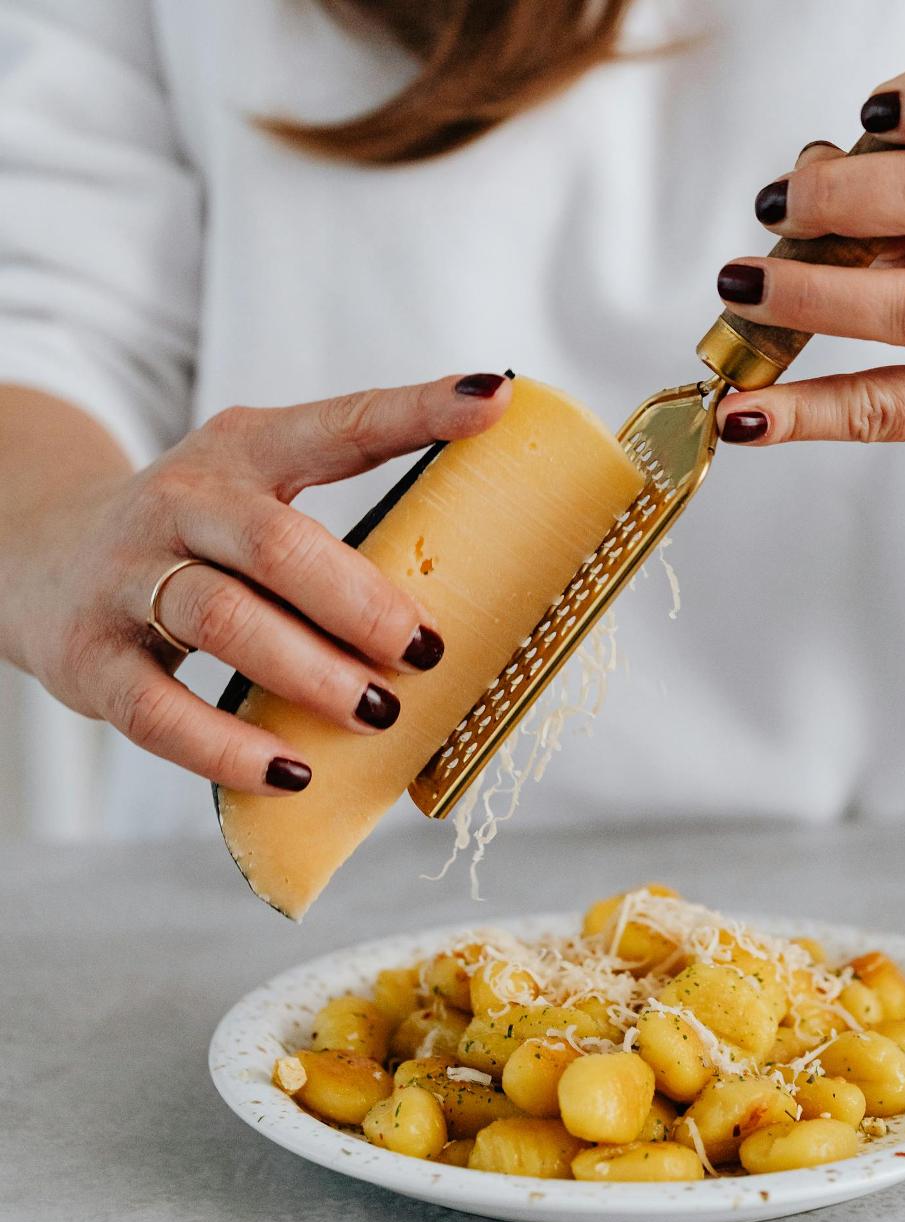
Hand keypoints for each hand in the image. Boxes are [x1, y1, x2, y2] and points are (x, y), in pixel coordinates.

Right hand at [6, 375, 508, 791]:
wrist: (39, 557)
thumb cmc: (194, 537)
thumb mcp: (253, 497)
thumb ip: (337, 530)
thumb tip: (465, 593)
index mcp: (243, 452)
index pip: (339, 426)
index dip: (417, 410)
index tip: (492, 399)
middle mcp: (182, 502)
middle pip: (277, 545)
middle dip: (360, 602)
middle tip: (424, 651)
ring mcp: (127, 578)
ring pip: (225, 621)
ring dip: (311, 673)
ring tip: (377, 713)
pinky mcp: (89, 659)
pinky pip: (161, 711)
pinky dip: (229, 748)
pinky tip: (291, 771)